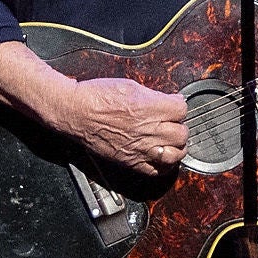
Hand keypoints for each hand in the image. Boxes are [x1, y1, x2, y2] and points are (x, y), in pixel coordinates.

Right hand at [57, 75, 191, 172]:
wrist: (75, 112)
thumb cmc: (97, 96)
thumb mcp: (130, 86)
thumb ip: (154, 95)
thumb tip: (169, 99)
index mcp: (150, 108)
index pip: (182, 109)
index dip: (178, 106)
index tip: (173, 106)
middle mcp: (148, 130)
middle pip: (182, 133)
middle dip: (178, 126)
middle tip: (171, 123)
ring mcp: (141, 148)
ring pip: (175, 154)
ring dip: (176, 147)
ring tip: (171, 142)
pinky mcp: (131, 161)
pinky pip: (157, 171)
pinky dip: (164, 166)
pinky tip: (162, 157)